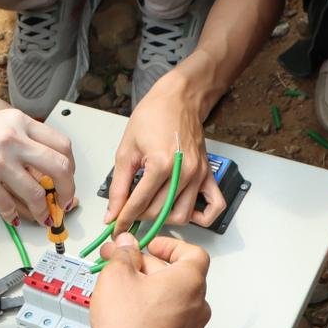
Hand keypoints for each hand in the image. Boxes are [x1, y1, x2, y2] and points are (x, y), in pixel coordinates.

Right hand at [0, 109, 75, 223]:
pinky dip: (14, 216)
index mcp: (17, 121)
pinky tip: (12, 217)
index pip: (62, 144)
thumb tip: (40, 165)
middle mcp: (12, 138)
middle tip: (64, 203)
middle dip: (67, 191)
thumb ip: (18, 137)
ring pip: (37, 193)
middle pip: (60, 168)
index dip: (70, 168)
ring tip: (41, 217)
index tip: (67, 181)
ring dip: (43, 211)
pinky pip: (9, 206)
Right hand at [90, 234, 209, 327]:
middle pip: (177, 273)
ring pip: (171, 296)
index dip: (170, 245)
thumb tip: (127, 245)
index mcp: (190, 281)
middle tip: (120, 262)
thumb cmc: (127, 326)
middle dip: (147, 264)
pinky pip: (169, 316)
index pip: (192, 252)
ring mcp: (191, 326)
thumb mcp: (117, 275)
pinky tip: (127, 310)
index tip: (149, 246)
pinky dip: (152, 307)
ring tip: (119, 287)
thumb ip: (124, 253)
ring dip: (148, 286)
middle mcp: (198, 303)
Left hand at [108, 77, 221, 230]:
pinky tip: (185, 211)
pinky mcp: (207, 174)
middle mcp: (184, 172)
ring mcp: (199, 175)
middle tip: (128, 213)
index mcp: (162, 164)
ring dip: (164, 218)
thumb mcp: (126, 150)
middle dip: (140, 217)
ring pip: (182, 215)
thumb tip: (113, 212)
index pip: (139, 204)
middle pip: (160, 212)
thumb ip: (118, 185)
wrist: (178, 99)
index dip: (123, 219)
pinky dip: (202, 216)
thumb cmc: (154, 116)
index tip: (116, 227)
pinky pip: (214, 206)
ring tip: (151, 208)